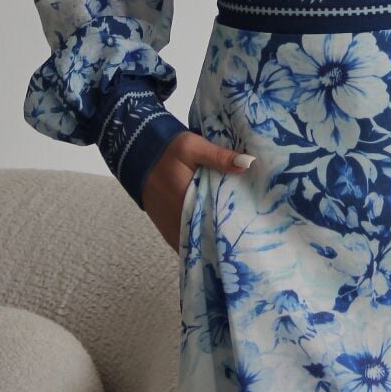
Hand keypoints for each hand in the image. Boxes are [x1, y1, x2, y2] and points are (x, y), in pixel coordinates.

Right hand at [140, 132, 254, 253]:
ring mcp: (170, 229)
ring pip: (197, 245)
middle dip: (227, 242)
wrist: (136, 153)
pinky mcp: (167, 229)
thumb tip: (248, 163)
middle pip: (207, 241)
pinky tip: (218, 238)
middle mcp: (177, 222)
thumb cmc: (167, 150)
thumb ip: (219, 157)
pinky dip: (200, 242)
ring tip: (239, 241)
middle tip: (251, 240)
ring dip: (213, 243)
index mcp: (186, 203)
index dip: (234, 234)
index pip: (214, 228)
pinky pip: (186, 243)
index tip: (254, 235)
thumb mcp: (193, 147)